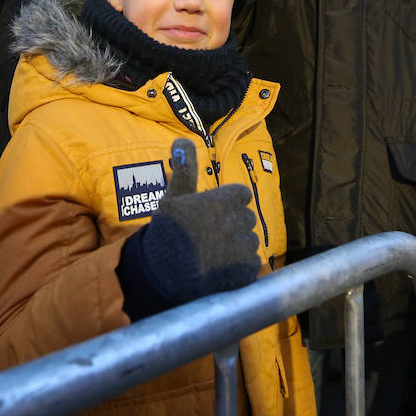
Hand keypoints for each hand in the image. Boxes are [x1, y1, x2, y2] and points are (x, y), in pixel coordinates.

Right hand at [133, 139, 260, 306]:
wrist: (165, 274)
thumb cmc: (169, 231)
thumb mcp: (173, 196)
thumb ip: (184, 168)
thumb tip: (181, 141)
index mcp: (226, 199)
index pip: (242, 195)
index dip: (228, 204)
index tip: (212, 214)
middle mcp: (240, 220)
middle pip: (246, 218)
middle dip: (233, 224)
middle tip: (209, 235)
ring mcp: (245, 245)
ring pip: (248, 240)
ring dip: (236, 246)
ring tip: (212, 254)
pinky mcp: (247, 269)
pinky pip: (251, 262)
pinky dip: (239, 266)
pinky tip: (218, 268)